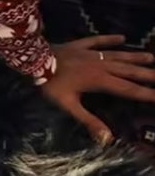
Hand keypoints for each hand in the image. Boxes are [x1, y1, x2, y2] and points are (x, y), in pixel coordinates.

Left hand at [40, 35, 154, 144]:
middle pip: (127, 70)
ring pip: (117, 55)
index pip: (127, 89)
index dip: (145, 93)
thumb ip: (88, 121)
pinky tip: (122, 36)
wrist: (33, 59)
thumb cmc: (50, 83)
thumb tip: (107, 139)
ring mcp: (90, 52)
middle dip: (146, 74)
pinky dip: (109, 38)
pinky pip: (97, 40)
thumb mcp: (68, 105)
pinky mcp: (79, 44)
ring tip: (151, 57)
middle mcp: (99, 65)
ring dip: (134, 57)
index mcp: (99, 80)